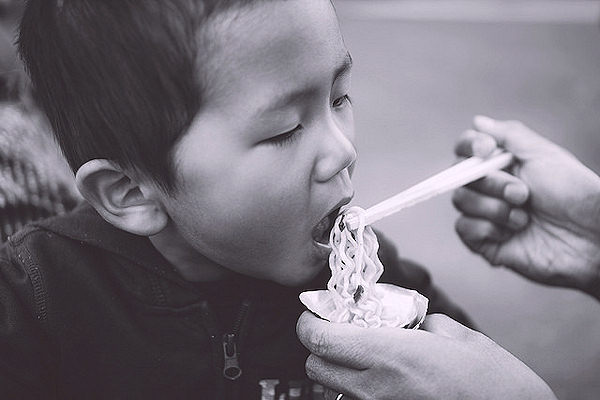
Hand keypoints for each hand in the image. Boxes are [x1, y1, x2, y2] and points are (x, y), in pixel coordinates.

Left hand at [296, 311, 555, 399]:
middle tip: (342, 328)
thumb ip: (416, 322)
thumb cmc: (494, 380)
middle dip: (320, 343)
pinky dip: (358, 386)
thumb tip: (397, 318)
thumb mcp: (454, 335)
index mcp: (390, 355)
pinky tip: (384, 377)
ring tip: (367, 353)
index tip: (319, 310)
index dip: (310, 321)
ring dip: (338, 366)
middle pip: (315, 365)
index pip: (320, 338)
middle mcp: (376, 387)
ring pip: (333, 386)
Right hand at [453, 116, 599, 298]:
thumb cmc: (575, 196)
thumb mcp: (544, 155)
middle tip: (523, 194)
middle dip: (491, 183)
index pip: (467, 148)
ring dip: (493, 208)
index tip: (486, 150)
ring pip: (460, 200)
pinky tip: (512, 233)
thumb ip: (509, 135)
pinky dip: (487, 228)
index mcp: (504, 164)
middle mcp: (491, 187)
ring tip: (524, 218)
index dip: (469, 145)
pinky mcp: (484, 241)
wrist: (589, 238)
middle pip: (459, 174)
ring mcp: (486, 214)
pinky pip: (463, 227)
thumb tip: (478, 121)